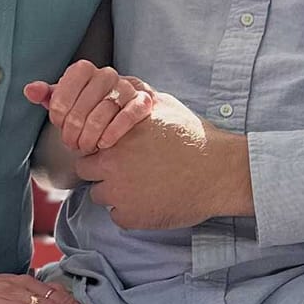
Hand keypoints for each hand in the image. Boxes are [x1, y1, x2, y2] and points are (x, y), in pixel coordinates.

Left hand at [24, 60, 155, 153]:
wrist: (127, 116)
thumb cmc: (90, 110)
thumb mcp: (68, 103)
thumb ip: (50, 96)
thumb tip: (30, 90)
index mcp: (85, 70)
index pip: (68, 83)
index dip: (60, 107)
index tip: (59, 124)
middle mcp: (107, 74)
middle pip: (86, 99)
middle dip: (75, 126)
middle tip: (72, 144)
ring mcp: (128, 87)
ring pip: (106, 108)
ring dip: (92, 133)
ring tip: (87, 147)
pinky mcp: (144, 101)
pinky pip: (130, 113)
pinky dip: (114, 131)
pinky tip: (105, 144)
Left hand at [73, 94, 252, 229]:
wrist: (218, 171)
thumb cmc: (193, 137)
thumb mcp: (164, 106)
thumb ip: (136, 98)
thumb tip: (122, 85)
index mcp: (115, 137)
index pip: (86, 142)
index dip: (100, 147)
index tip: (116, 151)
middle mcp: (111, 165)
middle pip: (86, 170)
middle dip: (102, 170)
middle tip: (126, 169)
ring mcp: (119, 194)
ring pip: (100, 195)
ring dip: (115, 192)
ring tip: (141, 186)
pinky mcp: (131, 217)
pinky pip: (118, 216)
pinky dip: (130, 212)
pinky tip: (150, 200)